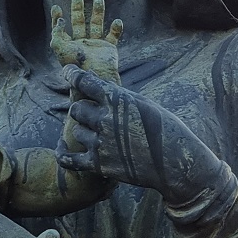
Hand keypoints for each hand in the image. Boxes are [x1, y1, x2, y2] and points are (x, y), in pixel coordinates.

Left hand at [50, 0, 122, 82]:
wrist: (95, 76)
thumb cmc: (75, 64)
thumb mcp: (59, 48)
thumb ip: (56, 33)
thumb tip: (60, 20)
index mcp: (68, 45)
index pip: (61, 29)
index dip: (57, 18)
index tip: (56, 7)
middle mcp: (81, 44)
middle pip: (79, 22)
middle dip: (77, 9)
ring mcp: (95, 45)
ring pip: (97, 25)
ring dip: (98, 12)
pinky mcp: (108, 48)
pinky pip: (113, 36)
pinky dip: (116, 29)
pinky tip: (117, 21)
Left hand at [58, 66, 226, 204]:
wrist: (176, 162)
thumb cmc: (166, 129)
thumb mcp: (144, 104)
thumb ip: (118, 95)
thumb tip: (96, 82)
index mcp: (117, 100)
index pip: (85, 82)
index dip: (72, 75)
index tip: (67, 72)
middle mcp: (105, 120)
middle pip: (76, 109)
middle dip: (82, 110)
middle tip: (92, 114)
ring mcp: (100, 143)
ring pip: (76, 132)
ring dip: (83, 131)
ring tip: (101, 136)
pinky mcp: (99, 165)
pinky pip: (69, 159)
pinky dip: (62, 153)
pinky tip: (60, 148)